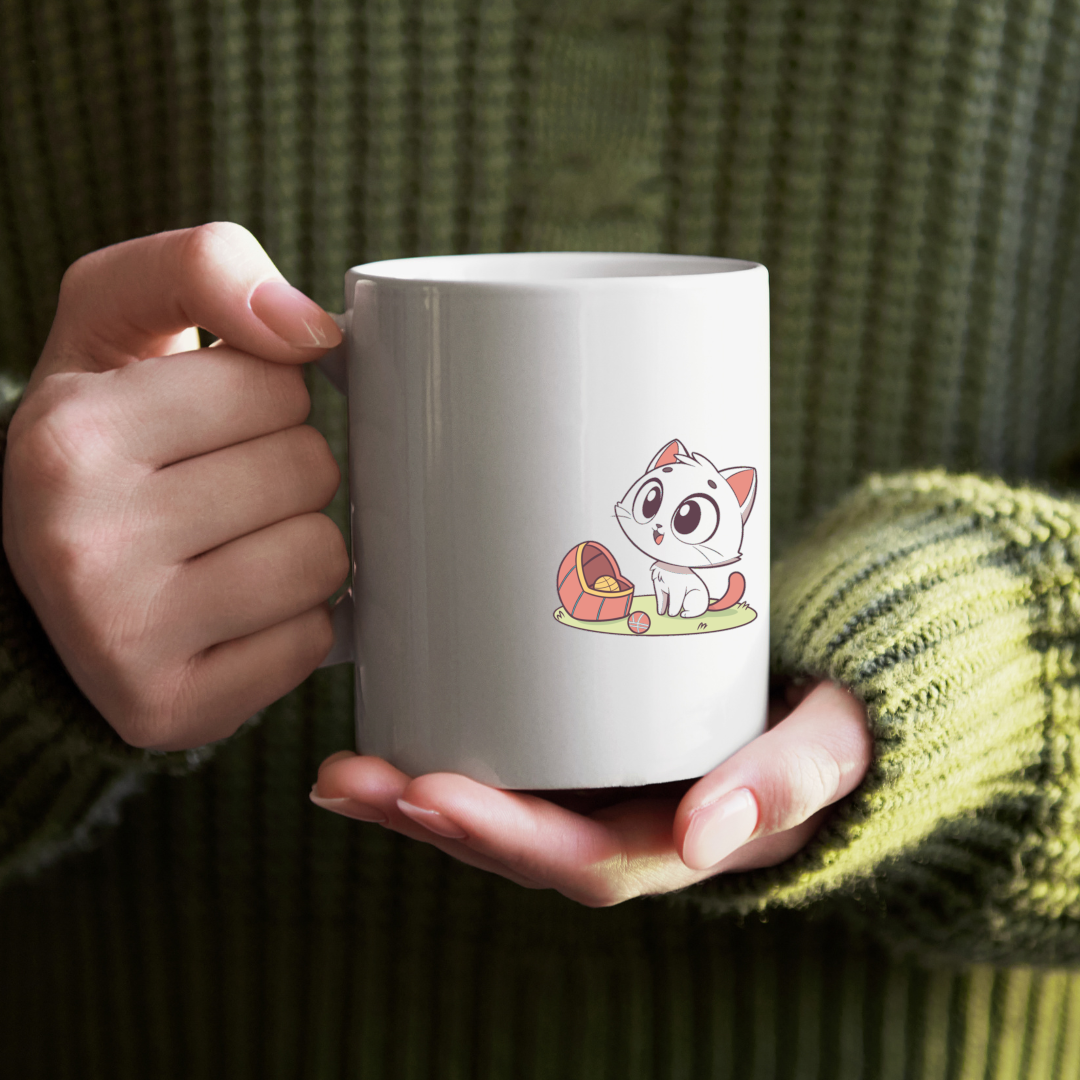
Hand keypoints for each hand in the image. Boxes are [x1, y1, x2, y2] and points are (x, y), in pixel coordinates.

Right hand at [3, 223, 349, 749]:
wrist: (46, 579)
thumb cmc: (107, 436)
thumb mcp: (116, 319)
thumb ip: (202, 267)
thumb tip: (314, 331)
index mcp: (67, 435)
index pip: (278, 383)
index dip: (270, 395)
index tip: (217, 421)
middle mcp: (79, 541)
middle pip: (310, 469)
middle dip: (290, 468)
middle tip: (225, 486)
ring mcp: (122, 639)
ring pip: (324, 558)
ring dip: (302, 545)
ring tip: (233, 544)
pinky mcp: (171, 710)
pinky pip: (315, 642)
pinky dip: (295, 621)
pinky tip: (236, 610)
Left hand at [311, 681, 871, 903]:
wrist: (828, 701)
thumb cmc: (835, 725)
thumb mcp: (833, 747)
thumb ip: (790, 781)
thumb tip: (710, 836)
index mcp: (678, 841)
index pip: (580, 861)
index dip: (504, 837)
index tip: (432, 796)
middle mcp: (625, 827)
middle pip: (515, 843)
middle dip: (429, 817)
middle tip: (350, 778)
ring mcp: (597, 792)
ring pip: (496, 812)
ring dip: (413, 797)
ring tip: (340, 769)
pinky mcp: (579, 750)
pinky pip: (504, 768)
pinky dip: (441, 760)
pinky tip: (386, 730)